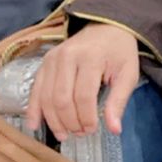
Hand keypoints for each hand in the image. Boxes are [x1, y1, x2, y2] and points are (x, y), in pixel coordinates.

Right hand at [27, 23, 139, 139]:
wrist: (106, 27)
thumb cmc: (119, 52)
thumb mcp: (128, 73)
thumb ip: (119, 101)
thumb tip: (114, 130)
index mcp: (90, 58)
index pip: (83, 96)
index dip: (86, 118)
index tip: (93, 129)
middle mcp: (67, 57)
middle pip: (62, 99)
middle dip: (70, 122)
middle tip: (80, 133)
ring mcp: (52, 59)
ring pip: (47, 97)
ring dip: (53, 120)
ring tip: (64, 134)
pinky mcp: (44, 62)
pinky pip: (35, 89)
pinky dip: (33, 109)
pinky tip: (35, 124)